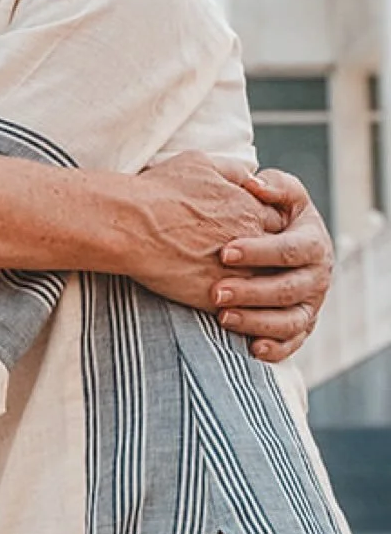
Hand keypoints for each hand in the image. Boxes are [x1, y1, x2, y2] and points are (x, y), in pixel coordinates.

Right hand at [122, 153, 284, 310]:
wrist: (130, 226)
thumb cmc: (159, 191)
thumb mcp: (200, 163)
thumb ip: (234, 170)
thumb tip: (252, 176)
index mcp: (250, 208)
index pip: (278, 223)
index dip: (264, 227)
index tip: (251, 231)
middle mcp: (252, 242)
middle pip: (275, 256)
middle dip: (264, 258)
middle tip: (247, 260)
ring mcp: (238, 273)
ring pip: (262, 287)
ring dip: (253, 286)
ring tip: (237, 284)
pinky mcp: (219, 299)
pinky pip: (241, 310)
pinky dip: (236, 308)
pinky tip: (221, 301)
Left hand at [211, 167, 333, 364]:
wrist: (285, 237)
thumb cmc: (277, 211)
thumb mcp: (282, 193)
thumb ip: (272, 185)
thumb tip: (254, 184)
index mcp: (314, 242)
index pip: (290, 249)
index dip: (259, 252)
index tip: (224, 253)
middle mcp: (317, 276)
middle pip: (288, 289)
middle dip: (251, 291)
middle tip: (216, 292)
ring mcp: (311, 304)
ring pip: (290, 320)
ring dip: (257, 321)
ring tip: (223, 317)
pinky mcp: (302, 325)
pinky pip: (293, 342)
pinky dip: (276, 349)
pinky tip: (252, 347)